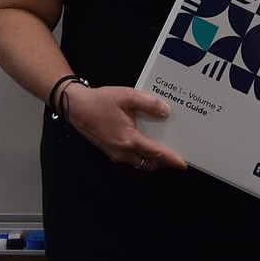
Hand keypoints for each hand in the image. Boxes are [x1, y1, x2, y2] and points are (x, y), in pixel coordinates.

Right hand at [62, 83, 187, 172]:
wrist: (77, 107)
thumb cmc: (100, 102)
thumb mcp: (127, 96)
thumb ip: (149, 103)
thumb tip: (165, 112)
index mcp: (128, 140)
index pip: (155, 153)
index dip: (171, 159)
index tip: (182, 164)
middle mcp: (122, 151)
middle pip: (149, 162)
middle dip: (164, 162)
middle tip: (176, 155)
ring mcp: (115, 153)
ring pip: (140, 162)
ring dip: (153, 159)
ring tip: (164, 148)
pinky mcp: (111, 150)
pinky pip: (131, 157)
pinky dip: (142, 154)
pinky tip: (147, 142)